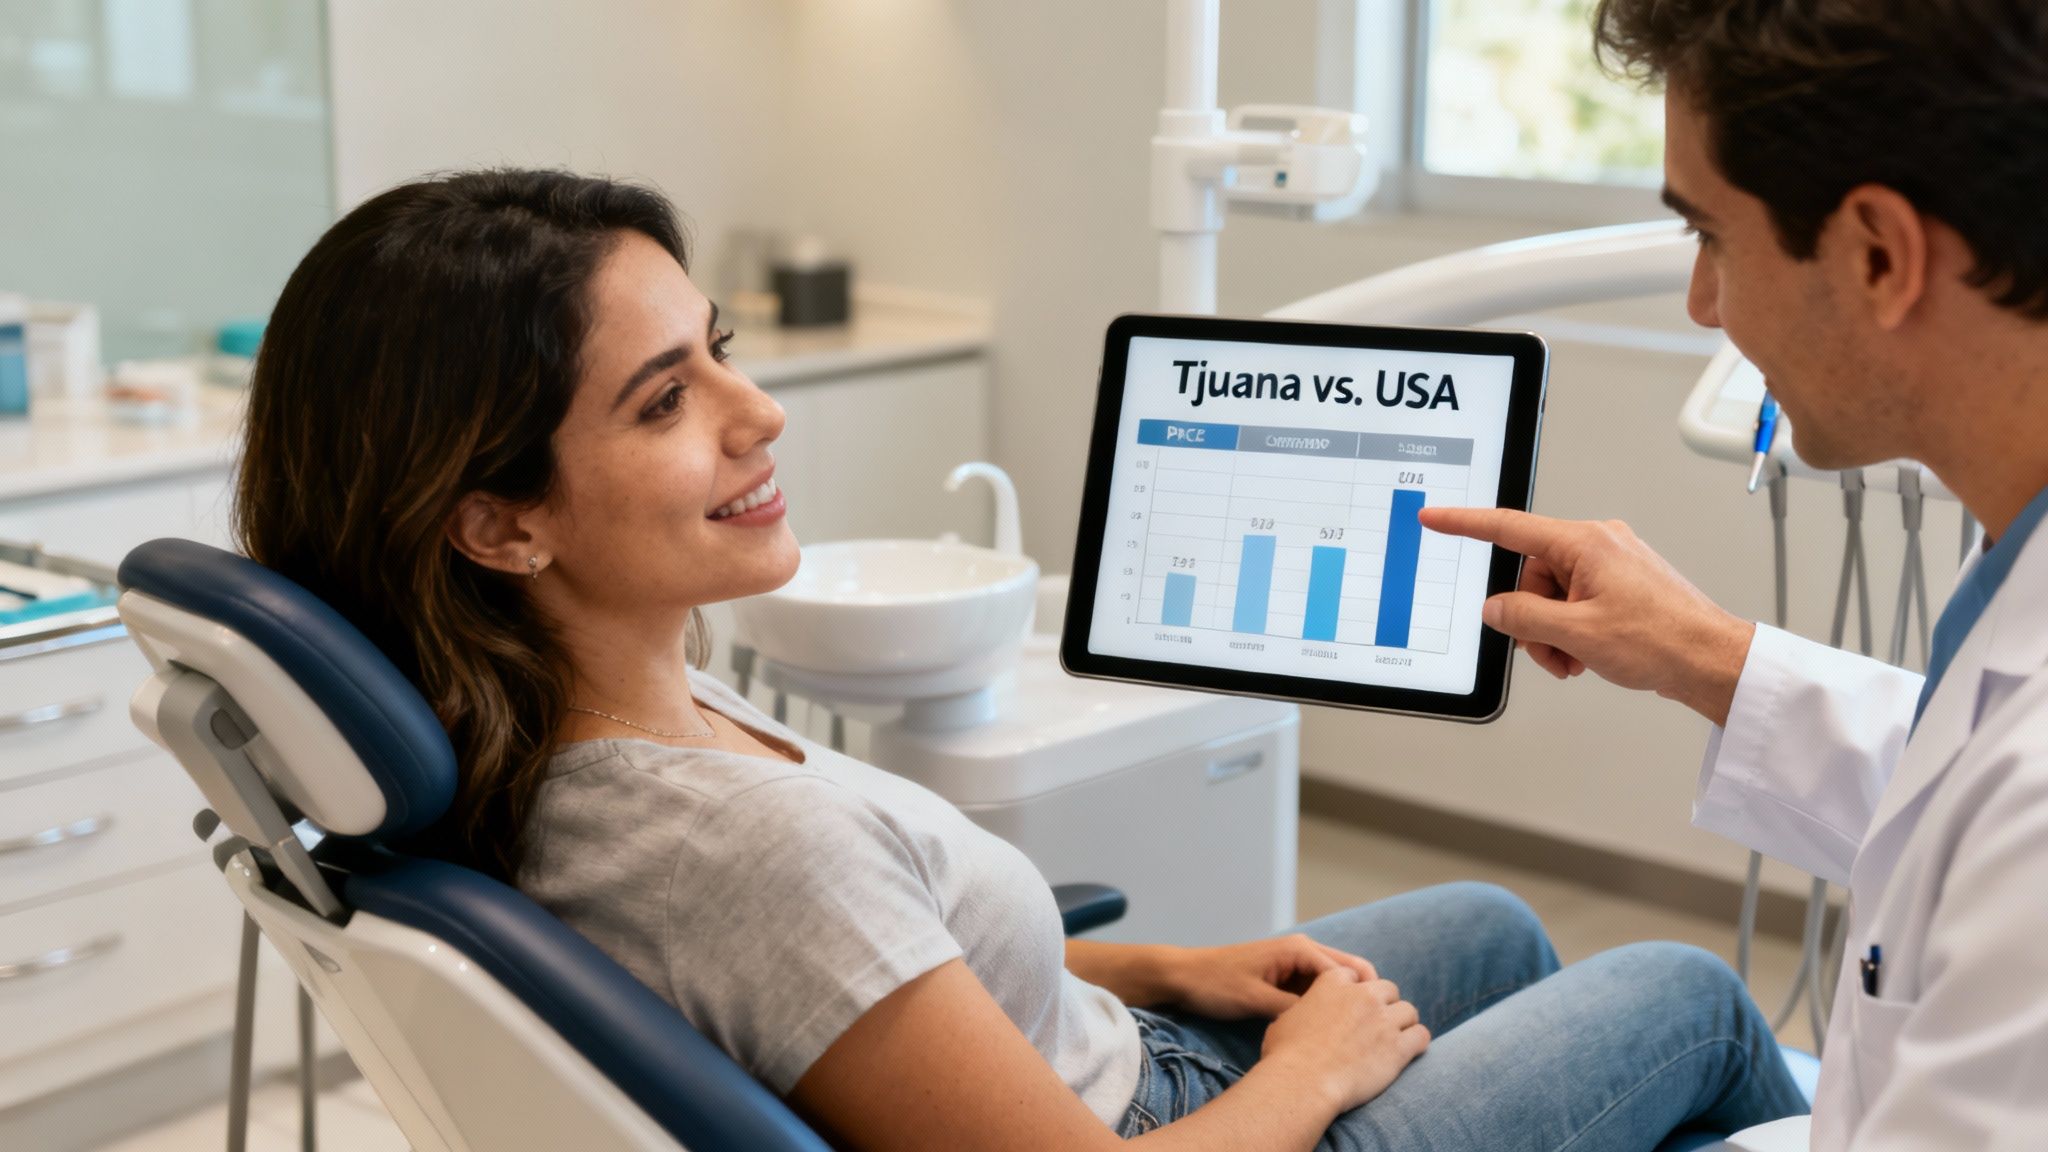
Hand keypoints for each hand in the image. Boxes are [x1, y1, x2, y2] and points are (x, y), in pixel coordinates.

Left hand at [1162, 934, 1379, 1019]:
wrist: (1183, 977)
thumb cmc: (1214, 984)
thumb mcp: (1256, 1000)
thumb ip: (1293, 1009)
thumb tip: (1326, 1025)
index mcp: (1298, 950)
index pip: (1347, 972)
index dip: (1362, 998)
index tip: (1373, 1026)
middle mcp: (1301, 951)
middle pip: (1346, 974)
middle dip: (1359, 999)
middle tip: (1372, 1031)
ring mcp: (1294, 964)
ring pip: (1332, 985)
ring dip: (1342, 1004)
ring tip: (1355, 1035)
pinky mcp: (1285, 978)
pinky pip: (1314, 991)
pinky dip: (1323, 1007)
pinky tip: (1329, 1031)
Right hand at [1259, 967, 1428, 1113]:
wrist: (1302, 1082)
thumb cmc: (1285, 1054)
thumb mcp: (1285, 1019)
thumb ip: (1304, 1009)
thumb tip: (1305, 1014)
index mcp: (1333, 982)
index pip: (1354, 975)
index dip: (1354, 992)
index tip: (1352, 1008)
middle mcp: (1362, 995)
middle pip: (1387, 989)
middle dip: (1384, 1004)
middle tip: (1376, 1025)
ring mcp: (1382, 1020)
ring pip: (1409, 1010)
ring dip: (1403, 1022)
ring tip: (1395, 1038)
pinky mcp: (1398, 1047)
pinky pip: (1422, 1035)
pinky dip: (1418, 1042)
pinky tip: (1409, 1051)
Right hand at [1418, 508, 1754, 724]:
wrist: (1710, 660)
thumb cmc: (1662, 639)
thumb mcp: (1576, 633)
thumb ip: (1523, 617)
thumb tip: (1495, 609)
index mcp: (1585, 543)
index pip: (1508, 527)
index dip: (1464, 523)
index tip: (1435, 518)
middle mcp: (1598, 545)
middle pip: (1530, 576)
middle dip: (1531, 619)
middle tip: (1552, 650)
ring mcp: (1610, 565)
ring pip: (1550, 596)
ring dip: (1552, 632)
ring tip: (1575, 658)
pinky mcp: (1619, 585)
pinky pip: (1574, 603)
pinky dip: (1571, 631)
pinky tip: (1587, 654)